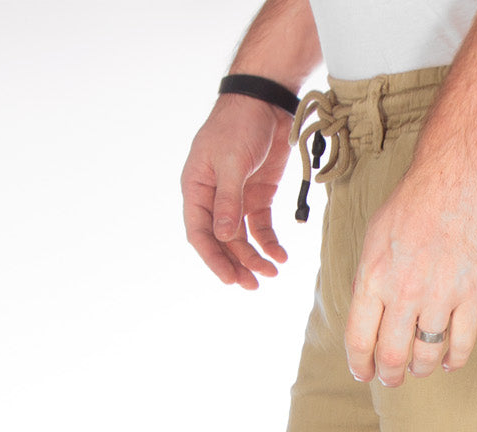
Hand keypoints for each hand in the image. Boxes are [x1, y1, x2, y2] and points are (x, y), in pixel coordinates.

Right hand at [181, 95, 292, 288]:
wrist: (265, 100)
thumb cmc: (239, 124)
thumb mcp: (231, 161)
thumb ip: (228, 200)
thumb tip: (225, 236)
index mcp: (196, 188)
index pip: (200, 233)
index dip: (214, 259)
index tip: (230, 279)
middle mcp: (213, 197)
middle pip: (221, 241)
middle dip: (237, 264)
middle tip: (254, 285)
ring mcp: (236, 198)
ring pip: (241, 239)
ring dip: (254, 258)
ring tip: (272, 273)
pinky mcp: (258, 195)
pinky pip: (260, 227)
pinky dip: (269, 243)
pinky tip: (280, 255)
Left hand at [344, 164, 476, 384]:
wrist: (458, 175)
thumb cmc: (414, 202)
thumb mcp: (374, 237)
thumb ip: (367, 278)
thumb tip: (363, 314)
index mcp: (373, 277)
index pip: (359, 339)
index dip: (359, 365)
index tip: (364, 373)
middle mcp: (404, 291)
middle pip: (392, 355)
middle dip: (389, 376)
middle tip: (392, 379)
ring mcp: (440, 294)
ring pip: (426, 354)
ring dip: (420, 369)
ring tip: (419, 368)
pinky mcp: (472, 294)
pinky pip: (462, 344)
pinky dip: (454, 360)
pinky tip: (448, 362)